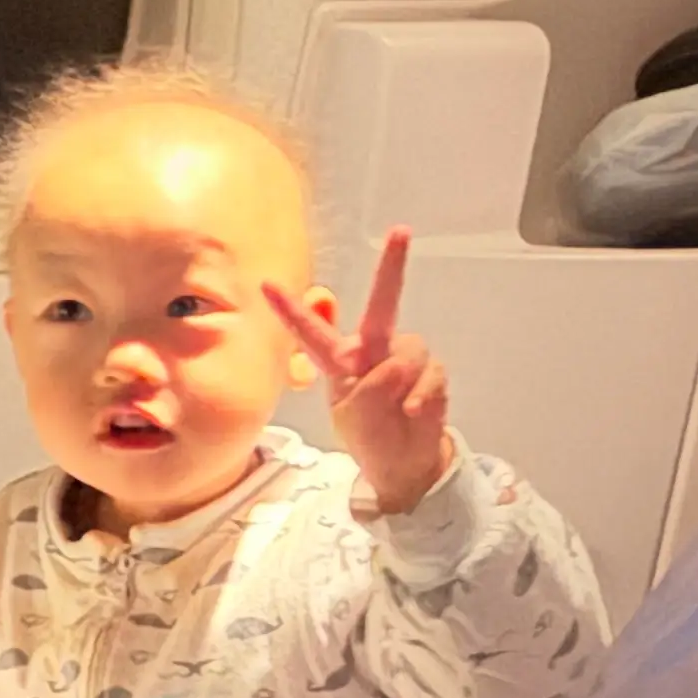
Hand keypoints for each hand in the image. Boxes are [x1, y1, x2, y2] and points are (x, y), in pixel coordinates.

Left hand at [271, 223, 456, 516]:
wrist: (405, 465)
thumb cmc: (369, 437)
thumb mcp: (351, 415)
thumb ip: (368, 386)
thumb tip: (394, 364)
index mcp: (339, 361)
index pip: (311, 332)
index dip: (290, 310)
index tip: (266, 284)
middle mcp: (372, 351)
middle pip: (382, 305)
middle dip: (392, 268)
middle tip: (402, 231)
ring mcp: (403, 359)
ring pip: (409, 349)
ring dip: (401, 382)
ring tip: (396, 409)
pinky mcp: (431, 374)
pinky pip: (430, 372)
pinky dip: (422, 395)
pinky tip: (413, 412)